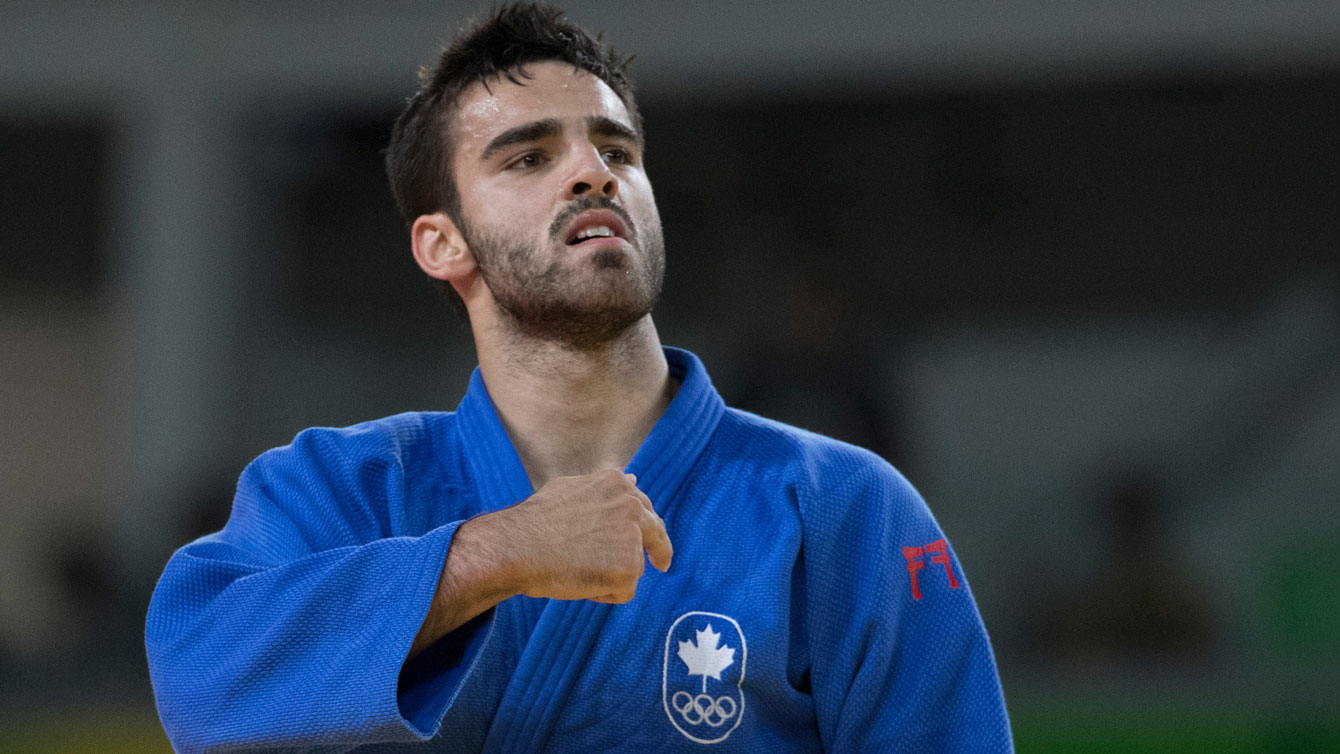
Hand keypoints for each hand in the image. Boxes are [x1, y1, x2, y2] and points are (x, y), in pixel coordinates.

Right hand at [486, 469, 673, 602]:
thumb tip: (632, 479)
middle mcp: (632, 507)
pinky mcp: (628, 569)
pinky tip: (579, 582)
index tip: (650, 539)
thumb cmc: (535, 522)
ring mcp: (632, 538)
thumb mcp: (572, 488)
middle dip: (659, 550)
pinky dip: (603, 594)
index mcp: (618, 485)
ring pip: (634, 566)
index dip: (644, 526)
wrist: (518, 546)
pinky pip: (622, 591)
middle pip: (657, 533)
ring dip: (612, 573)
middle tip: (660, 564)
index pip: (644, 507)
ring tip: (576, 569)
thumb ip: (605, 489)